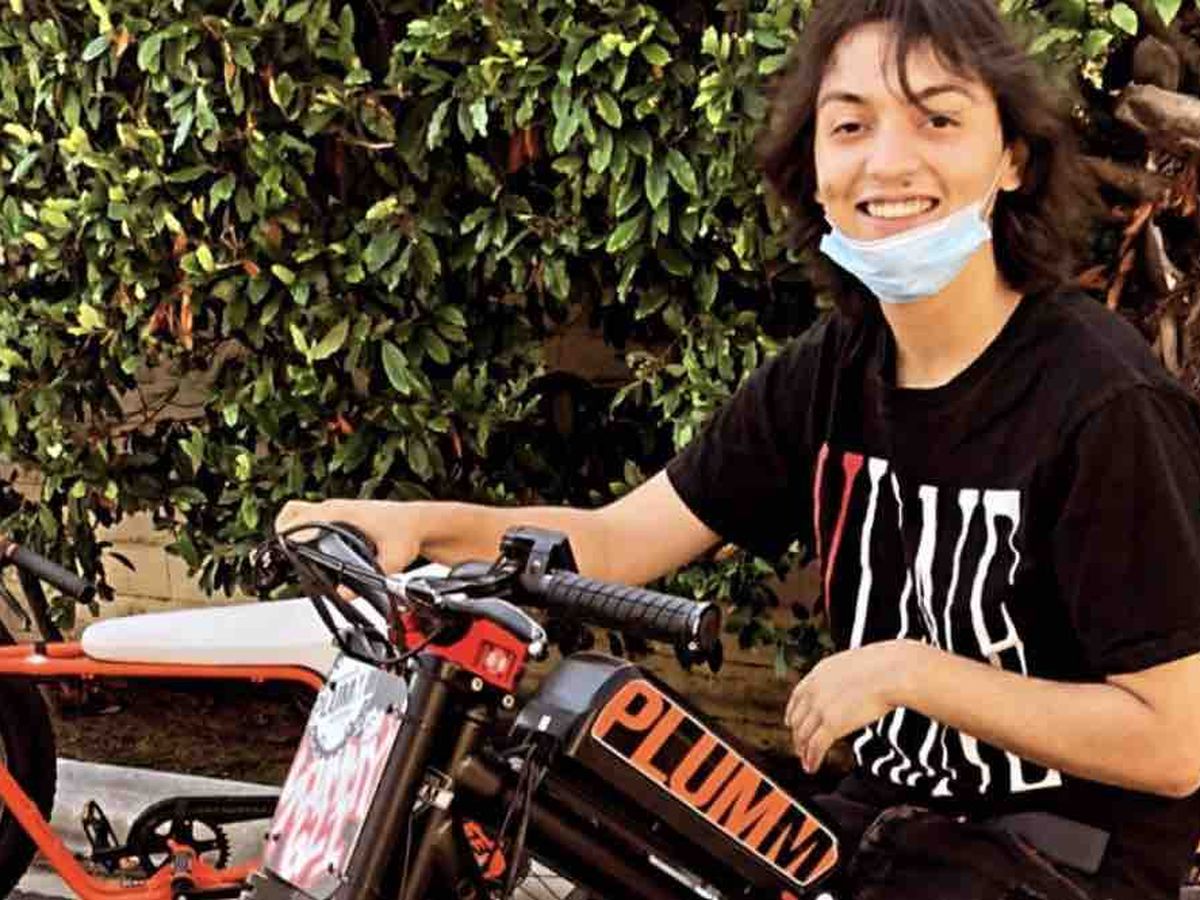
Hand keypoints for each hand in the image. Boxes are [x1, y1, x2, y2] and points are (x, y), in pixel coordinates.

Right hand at [274, 498, 420, 574]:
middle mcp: (336, 507)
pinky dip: (301, 528)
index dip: (285, 534)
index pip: (301, 518)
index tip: (281, 551)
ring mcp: (337, 508)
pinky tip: (306, 546)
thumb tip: (345, 593)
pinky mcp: (341, 514)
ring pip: (299, 512)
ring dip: (289, 529)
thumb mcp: (393, 560)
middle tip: (282, 554)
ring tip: (289, 552)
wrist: (419, 522)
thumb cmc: (407, 533)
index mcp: (343, 513)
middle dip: (281, 532)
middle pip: (292, 512)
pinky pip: (311, 516)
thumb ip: (372, 576)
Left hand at [784, 639, 922, 773]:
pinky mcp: (832, 724)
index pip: (797, 696)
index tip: (790, 723)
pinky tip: (812, 767)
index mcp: (819, 673)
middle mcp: (814, 690)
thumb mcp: (855, 665)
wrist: (891, 672)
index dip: (792, 713)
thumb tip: (855, 685)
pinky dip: (812, 759)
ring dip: (803, 751)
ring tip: (806, 762)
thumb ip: (845, 678)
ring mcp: (821, 707)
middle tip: (799, 748)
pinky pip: (816, 746)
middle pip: (798, 718)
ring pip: (804, 735)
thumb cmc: (885, 667)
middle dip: (797, 736)